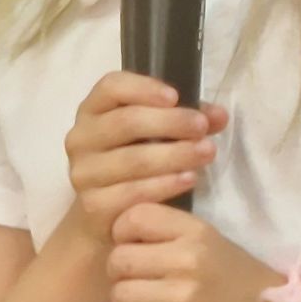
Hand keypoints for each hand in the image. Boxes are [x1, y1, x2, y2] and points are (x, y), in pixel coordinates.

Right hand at [64, 73, 226, 246]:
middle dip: (170, 123)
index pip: (111, 87)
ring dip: (175, 155)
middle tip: (203, 127)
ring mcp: (83, 173)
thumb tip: (219, 115)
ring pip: (133, 159)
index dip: (143, 88)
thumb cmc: (134, 161)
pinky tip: (189, 179)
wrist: (105, 214)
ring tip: (207, 152)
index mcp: (93, 110)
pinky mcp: (93, 205)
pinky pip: (132, 193)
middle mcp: (81, 138)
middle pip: (126, 122)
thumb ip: (186, 119)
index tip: (175, 96)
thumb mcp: (156, 134)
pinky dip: (164, 185)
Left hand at [108, 203, 283, 301]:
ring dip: (126, 301)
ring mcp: (185, 299)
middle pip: (119, 259)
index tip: (134, 245)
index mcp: (198, 232)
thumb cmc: (237, 278)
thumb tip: (116, 231)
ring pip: (119, 294)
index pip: (134, 217)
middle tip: (138, 279)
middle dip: (120, 271)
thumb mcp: (210, 240)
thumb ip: (168, 232)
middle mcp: (190, 260)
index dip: (123, 232)